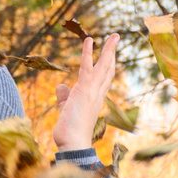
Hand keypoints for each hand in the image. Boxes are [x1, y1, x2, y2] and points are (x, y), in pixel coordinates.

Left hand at [51, 34, 118, 154]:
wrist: (73, 142)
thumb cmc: (70, 131)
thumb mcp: (66, 109)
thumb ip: (65, 97)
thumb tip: (61, 86)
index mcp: (95, 98)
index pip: (104, 78)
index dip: (107, 64)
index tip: (110, 53)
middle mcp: (97, 93)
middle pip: (108, 69)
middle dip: (112, 52)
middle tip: (115, 37)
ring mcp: (93, 91)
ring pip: (103, 66)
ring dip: (109, 49)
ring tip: (113, 35)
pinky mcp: (84, 90)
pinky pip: (87, 67)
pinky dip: (88, 53)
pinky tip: (89, 40)